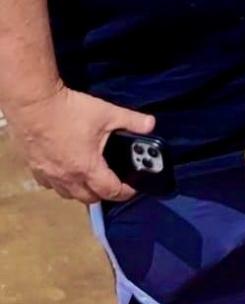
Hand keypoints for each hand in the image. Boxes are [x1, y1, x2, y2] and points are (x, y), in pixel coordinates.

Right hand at [5, 84, 154, 203]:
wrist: (34, 106)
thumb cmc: (70, 111)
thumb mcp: (107, 113)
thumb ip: (132, 120)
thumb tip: (151, 124)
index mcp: (87, 167)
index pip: (111, 191)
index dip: (126, 192)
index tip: (133, 187)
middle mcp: (68, 177)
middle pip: (90, 198)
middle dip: (105, 193)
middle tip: (114, 181)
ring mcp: (50, 175)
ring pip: (69, 195)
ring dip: (83, 191)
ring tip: (92, 178)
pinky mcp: (36, 169)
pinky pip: (51, 185)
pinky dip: (62, 183)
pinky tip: (67, 171)